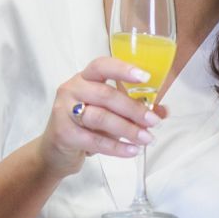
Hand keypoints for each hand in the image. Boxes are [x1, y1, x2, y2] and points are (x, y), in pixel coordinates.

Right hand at [37, 57, 164, 178]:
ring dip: (127, 128)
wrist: (55, 151)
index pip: (101, 66)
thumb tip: (163, 111)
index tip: (145, 76)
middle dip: (133, 108)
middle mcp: (71, 89)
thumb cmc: (85, 126)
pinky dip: (116, 146)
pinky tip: (132, 151)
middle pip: (105, 94)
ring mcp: (64, 111)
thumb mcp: (109, 113)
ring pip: (100, 117)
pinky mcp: (64, 133)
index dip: (122, 69)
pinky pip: (94, 139)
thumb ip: (133, 109)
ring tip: (147, 138)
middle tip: (154, 121)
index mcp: (84, 78)